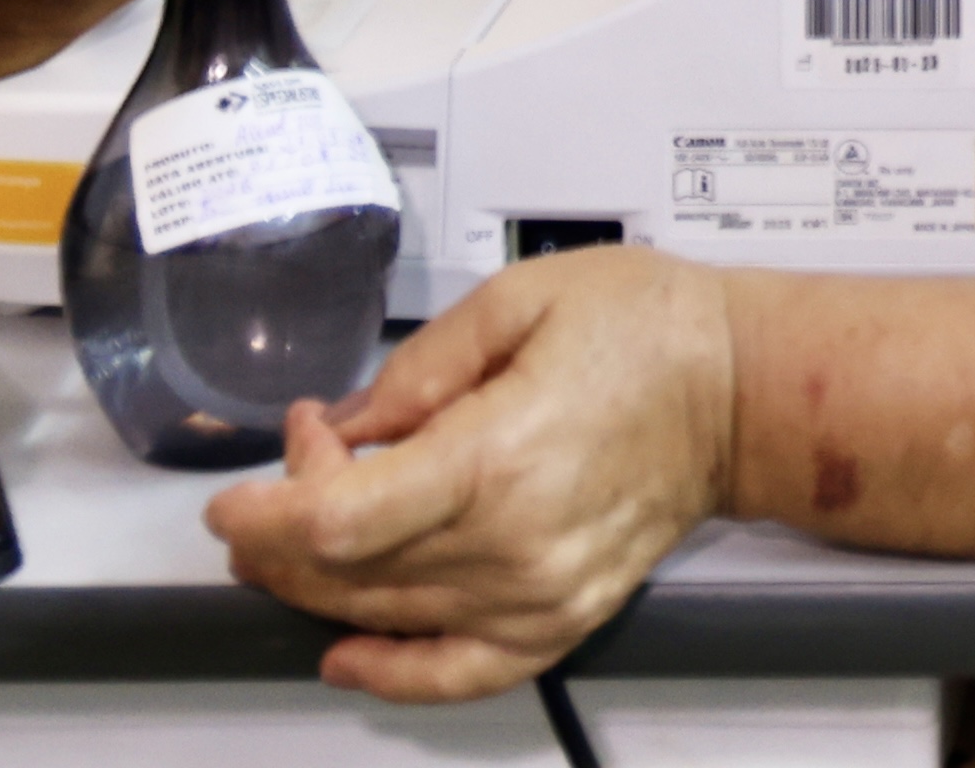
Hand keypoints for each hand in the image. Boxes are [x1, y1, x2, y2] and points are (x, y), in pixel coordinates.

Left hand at [205, 248, 740, 700]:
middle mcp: (513, 544)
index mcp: (497, 456)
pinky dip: (392, 674)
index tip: (234, 494)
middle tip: (303, 459)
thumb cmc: (646, 330)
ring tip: (309, 525)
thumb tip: (343, 428)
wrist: (740, 392)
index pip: (337, 521)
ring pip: (383, 618)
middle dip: (286, 527)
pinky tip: (345, 652)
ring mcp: (538, 596)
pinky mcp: (559, 621)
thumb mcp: (518, 300)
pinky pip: (458, 674)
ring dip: (319, 580)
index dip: (264, 515)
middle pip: (347, 573)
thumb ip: (417, 368)